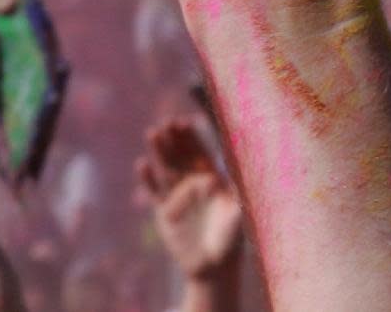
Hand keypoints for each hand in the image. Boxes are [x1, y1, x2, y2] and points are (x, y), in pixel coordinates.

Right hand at [137, 120, 242, 278]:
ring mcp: (178, 197)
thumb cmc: (233, 240)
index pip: (200, 152)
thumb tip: (248, 162)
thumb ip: (242, 188)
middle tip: (166, 123)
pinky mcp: (165, 213)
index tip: (184, 122)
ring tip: (153, 133)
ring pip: (166, 168)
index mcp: (213, 179)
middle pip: (181, 155)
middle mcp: (194, 184)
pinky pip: (154, 192)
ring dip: (160, 151)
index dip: (192, 137)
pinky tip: (142, 165)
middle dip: (174, 138)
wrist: (214, 269)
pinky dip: (147, 179)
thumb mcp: (240, 211)